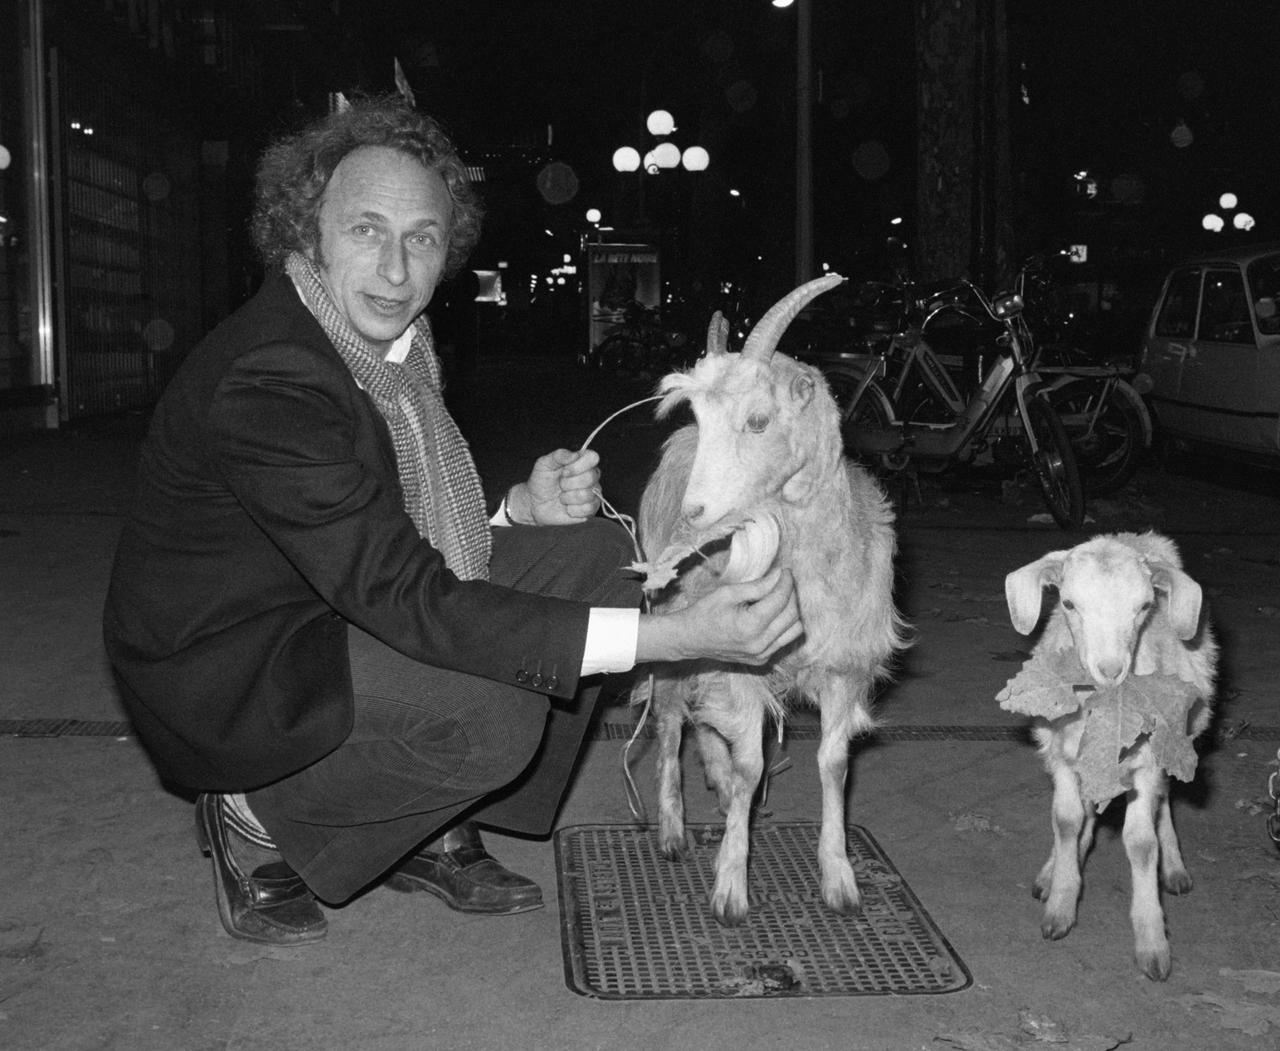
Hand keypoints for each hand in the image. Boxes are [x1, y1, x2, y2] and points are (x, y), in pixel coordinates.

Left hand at [506, 448, 601, 525]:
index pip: (593, 457)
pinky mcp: (591, 509)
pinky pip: (588, 509)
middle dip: (568, 483)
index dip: (578, 465)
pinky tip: (567, 507)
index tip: (564, 471)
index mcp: (582, 462)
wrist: (535, 503)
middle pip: (590, 477)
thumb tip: (575, 455)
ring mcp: (593, 493)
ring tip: (561, 497)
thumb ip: (559, 455)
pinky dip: (572, 510)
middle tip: (560, 485)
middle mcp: (591, 476)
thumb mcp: (544, 463)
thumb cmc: (541, 481)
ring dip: (568, 497)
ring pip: (587, 495)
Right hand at [636, 568, 803, 665]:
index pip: (780, 600)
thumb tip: (779, 575)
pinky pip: (784, 640)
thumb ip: (757, 586)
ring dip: (792, 611)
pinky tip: (771, 614)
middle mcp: (760, 644)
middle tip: (782, 581)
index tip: (785, 570)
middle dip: (791, 594)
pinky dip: (784, 625)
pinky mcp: (762, 660)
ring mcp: (762, 655)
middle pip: (792, 615)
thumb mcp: (728, 593)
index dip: (786, 582)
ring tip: (779, 597)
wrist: (690, 639)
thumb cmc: (705, 612)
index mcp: (750, 626)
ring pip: (795, 630)